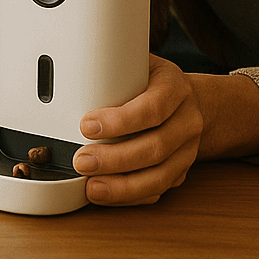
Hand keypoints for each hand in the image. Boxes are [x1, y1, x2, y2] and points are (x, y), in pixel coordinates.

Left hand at [72, 54, 201, 205]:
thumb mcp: (140, 63)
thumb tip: (67, 68)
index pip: (152, 108)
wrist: (191, 101)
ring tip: (92, 187)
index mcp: (175, 88)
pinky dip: (132, 196)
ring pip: (160, 175)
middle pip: (155, 147)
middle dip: (115, 159)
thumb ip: (113, 66)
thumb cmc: (153, 81)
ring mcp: (188, 149)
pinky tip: (109, 193)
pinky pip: (159, 189)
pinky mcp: (181, 170)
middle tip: (82, 161)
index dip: (120, 121)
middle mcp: (187, 120)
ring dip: (123, 186)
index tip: (87, 125)